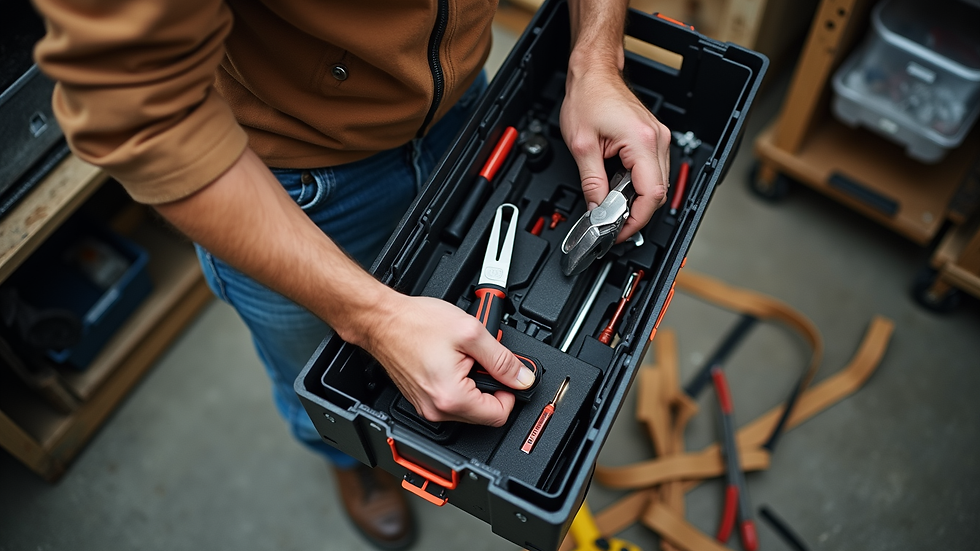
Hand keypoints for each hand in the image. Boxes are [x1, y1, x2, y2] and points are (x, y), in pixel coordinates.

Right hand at [360, 293, 535, 425]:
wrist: (382, 320)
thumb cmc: (416, 323)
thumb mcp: (471, 333)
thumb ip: (503, 359)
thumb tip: (523, 378)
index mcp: (452, 397)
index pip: (499, 416)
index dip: (510, 392)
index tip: (507, 374)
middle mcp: (437, 410)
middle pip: (483, 413)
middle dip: (490, 386)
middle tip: (482, 359)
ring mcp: (427, 407)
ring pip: (468, 407)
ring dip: (474, 384)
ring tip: (464, 358)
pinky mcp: (421, 400)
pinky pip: (451, 400)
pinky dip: (458, 383)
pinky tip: (451, 361)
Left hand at [560, 63, 670, 242]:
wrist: (594, 73)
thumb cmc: (588, 97)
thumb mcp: (582, 145)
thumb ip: (591, 182)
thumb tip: (597, 208)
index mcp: (642, 141)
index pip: (651, 194)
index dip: (636, 219)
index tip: (620, 231)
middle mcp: (657, 140)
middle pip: (659, 193)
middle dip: (637, 213)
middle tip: (613, 224)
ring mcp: (659, 138)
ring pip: (659, 184)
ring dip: (638, 200)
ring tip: (614, 207)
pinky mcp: (654, 138)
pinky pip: (653, 171)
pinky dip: (639, 185)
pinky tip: (621, 189)